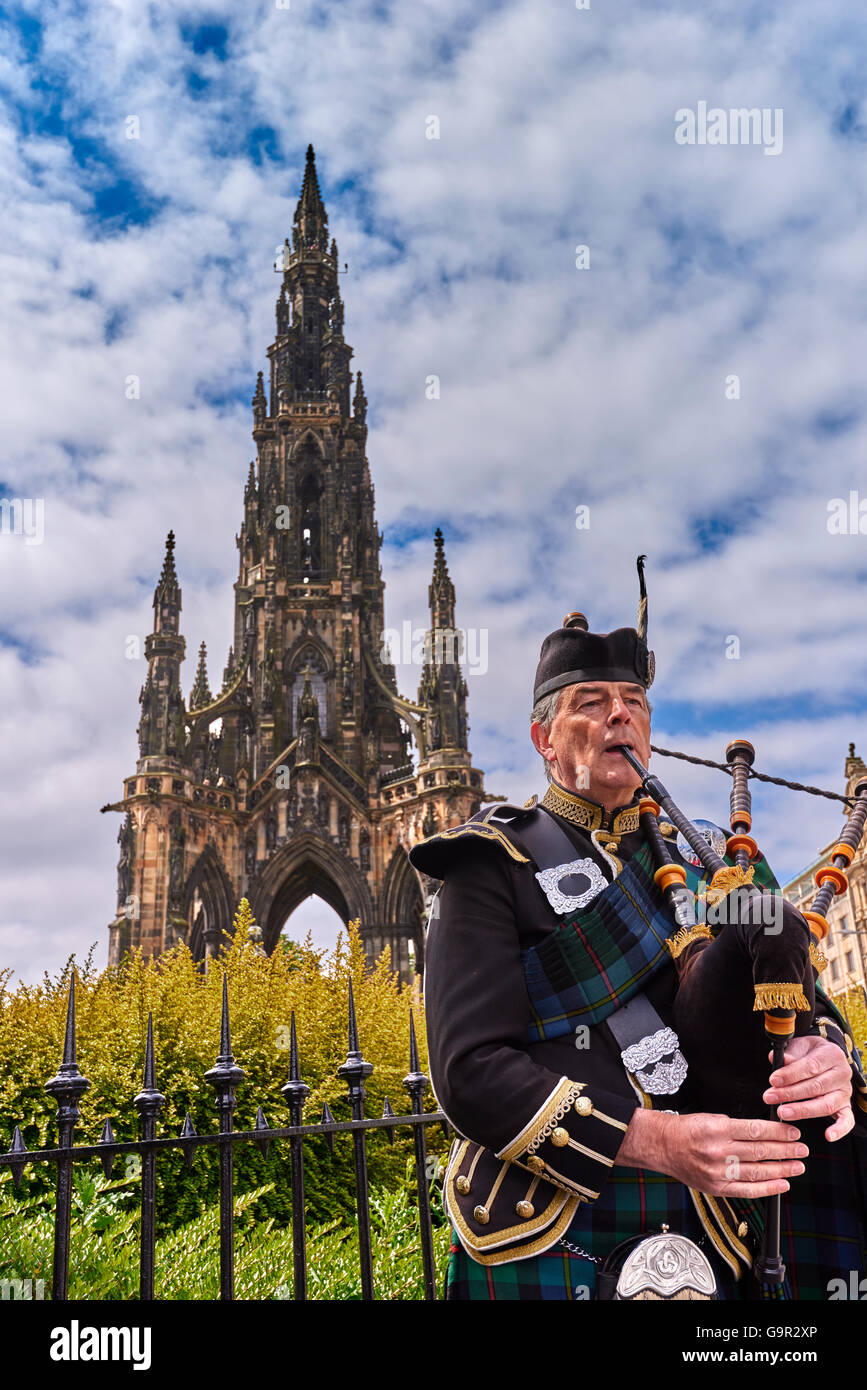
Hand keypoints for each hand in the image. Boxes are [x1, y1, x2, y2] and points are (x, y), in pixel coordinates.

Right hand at [615, 1108, 807, 1197]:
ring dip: (782, 1169)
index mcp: (717, 1129)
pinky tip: (781, 1184)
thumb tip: (765, 1131)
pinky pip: (746, 1190)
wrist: (662, 1146)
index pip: (756, 1130)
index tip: (793, 1132)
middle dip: (786, 1150)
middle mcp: (718, 1151)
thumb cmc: (686, 1130)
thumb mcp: (711, 1118)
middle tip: (803, 1149)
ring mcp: (718, 1172)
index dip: (778, 1132)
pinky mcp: (716, 1187)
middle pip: (760, 1151)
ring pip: (757, 1172)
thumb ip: (736, 1126)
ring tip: (798, 1166)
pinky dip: (767, 1188)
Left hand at [763, 1035, 853, 1140]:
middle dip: (790, 1093)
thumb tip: (774, 1058)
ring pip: (825, 1104)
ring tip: (782, 1112)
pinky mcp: (846, 1107)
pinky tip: (828, 1136)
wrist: (826, 1057)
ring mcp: (845, 1092)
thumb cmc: (810, 1053)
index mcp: (832, 1054)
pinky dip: (839, 1129)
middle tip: (769, 1097)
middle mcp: (842, 1074)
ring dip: (802, 1110)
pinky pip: (847, 1120)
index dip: (791, 1074)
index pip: (811, 1066)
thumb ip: (789, 1054)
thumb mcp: (800, 1047)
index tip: (773, 1080)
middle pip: (816, 1087)